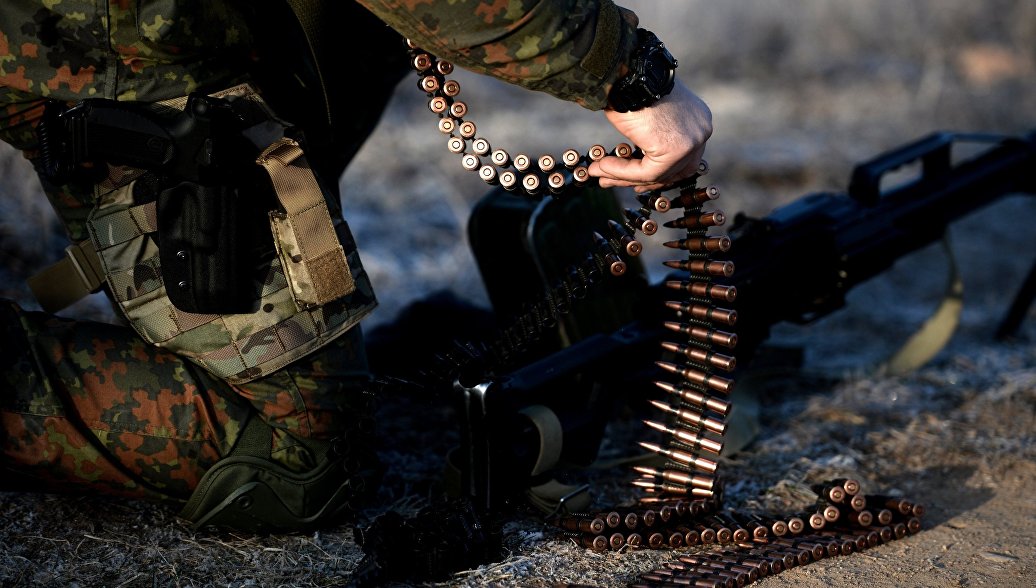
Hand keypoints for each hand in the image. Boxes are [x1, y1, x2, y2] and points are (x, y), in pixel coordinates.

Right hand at [588, 79, 712, 191]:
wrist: (627, 73)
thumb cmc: (632, 84)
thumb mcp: (648, 112)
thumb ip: (650, 135)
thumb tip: (635, 159)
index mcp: (697, 119)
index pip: (683, 159)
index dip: (657, 174)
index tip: (635, 181)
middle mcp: (701, 131)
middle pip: (674, 171)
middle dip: (642, 180)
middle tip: (614, 180)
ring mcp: (692, 142)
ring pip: (658, 174)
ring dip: (624, 177)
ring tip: (600, 172)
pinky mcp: (675, 150)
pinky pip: (647, 172)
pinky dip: (622, 172)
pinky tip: (602, 166)